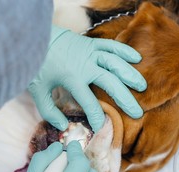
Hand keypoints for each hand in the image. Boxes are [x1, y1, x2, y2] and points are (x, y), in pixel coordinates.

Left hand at [28, 25, 146, 132]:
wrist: (36, 36)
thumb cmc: (37, 65)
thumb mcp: (38, 91)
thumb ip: (49, 111)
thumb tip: (62, 127)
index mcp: (72, 78)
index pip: (89, 102)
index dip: (96, 116)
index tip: (101, 127)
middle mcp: (85, 65)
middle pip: (110, 83)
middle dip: (124, 99)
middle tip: (137, 112)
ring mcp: (90, 52)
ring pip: (115, 63)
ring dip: (129, 74)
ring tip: (142, 86)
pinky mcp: (91, 43)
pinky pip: (112, 45)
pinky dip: (125, 51)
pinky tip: (137, 58)